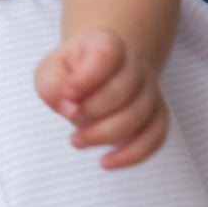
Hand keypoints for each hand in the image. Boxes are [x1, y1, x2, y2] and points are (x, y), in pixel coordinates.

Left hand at [34, 27, 169, 169]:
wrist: (98, 74)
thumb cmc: (71, 74)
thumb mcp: (50, 72)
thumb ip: (52, 84)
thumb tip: (70, 108)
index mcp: (107, 44)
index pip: (106, 55)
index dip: (86, 78)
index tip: (67, 94)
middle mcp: (135, 64)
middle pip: (123, 90)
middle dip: (92, 111)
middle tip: (71, 116)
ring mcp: (150, 90)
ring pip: (140, 115)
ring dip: (105, 134)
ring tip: (77, 139)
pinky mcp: (157, 114)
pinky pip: (156, 136)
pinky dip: (133, 154)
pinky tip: (106, 162)